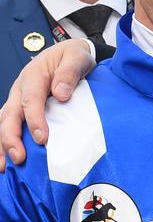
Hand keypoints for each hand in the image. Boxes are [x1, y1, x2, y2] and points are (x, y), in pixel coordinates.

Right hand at [0, 39, 94, 169]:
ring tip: (3, 167)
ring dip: (1, 145)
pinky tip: (4, 162)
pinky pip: (7, 126)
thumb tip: (61, 93)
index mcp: (33, 75)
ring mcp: (17, 100)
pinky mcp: (19, 109)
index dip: (34, 120)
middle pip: (10, 115)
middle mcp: (20, 89)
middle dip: (11, 137)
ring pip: (3, 123)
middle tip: (19, 158)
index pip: (31, 100)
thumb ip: (70, 72)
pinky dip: (3, 143)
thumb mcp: (77, 57)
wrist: (69, 54)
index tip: (42, 139)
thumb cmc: (74, 57)